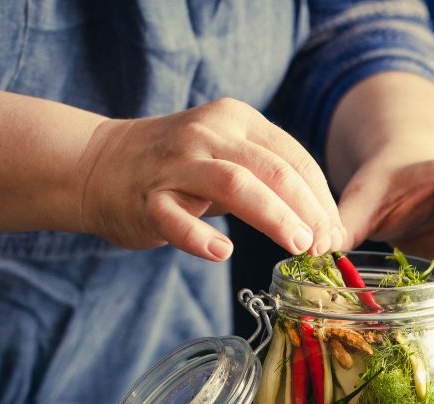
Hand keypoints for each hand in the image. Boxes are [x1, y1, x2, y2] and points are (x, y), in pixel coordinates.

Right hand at [78, 97, 343, 259]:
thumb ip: (270, 180)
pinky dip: (200, 237)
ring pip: (235, 185)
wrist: (97, 164)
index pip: (293, 157)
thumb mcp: (227, 156)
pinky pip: (176, 219)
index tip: (336, 233)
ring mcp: (175, 165)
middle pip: (272, 170)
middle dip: (307, 210)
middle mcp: (208, 134)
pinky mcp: (146, 198)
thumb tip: (323, 225)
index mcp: (236, 120)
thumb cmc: (177, 169)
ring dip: (273, 217)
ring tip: (297, 246)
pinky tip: (223, 253)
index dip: (321, 199)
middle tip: (324, 246)